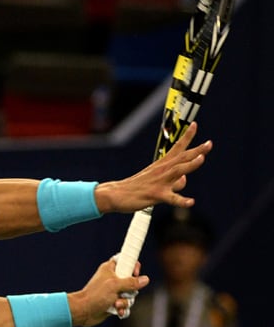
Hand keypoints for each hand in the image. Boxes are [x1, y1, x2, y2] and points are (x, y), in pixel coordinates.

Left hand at [68, 258, 148, 326]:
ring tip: (116, 304)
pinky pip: (126, 305)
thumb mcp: (115, 285)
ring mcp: (114, 292)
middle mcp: (113, 279)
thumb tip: (145, 279)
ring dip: (126, 301)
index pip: (125, 260)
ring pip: (130, 295)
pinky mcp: (114, 303)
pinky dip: (123, 309)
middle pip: (132, 280)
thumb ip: (131, 282)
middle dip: (131, 290)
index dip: (132, 265)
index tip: (135, 272)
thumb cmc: (95, 295)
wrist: (84, 311)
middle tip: (124, 292)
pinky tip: (117, 312)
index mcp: (110, 269)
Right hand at [94, 123, 211, 214]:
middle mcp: (162, 171)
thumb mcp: (155, 180)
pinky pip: (171, 198)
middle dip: (196, 150)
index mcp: (161, 165)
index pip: (176, 147)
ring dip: (190, 165)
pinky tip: (191, 202)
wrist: (116, 194)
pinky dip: (182, 200)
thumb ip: (173, 180)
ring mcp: (159, 182)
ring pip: (178, 171)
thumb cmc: (136, 187)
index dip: (187, 136)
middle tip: (209, 143)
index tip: (195, 124)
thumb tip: (184, 179)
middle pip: (182, 157)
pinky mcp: (156, 195)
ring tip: (201, 159)